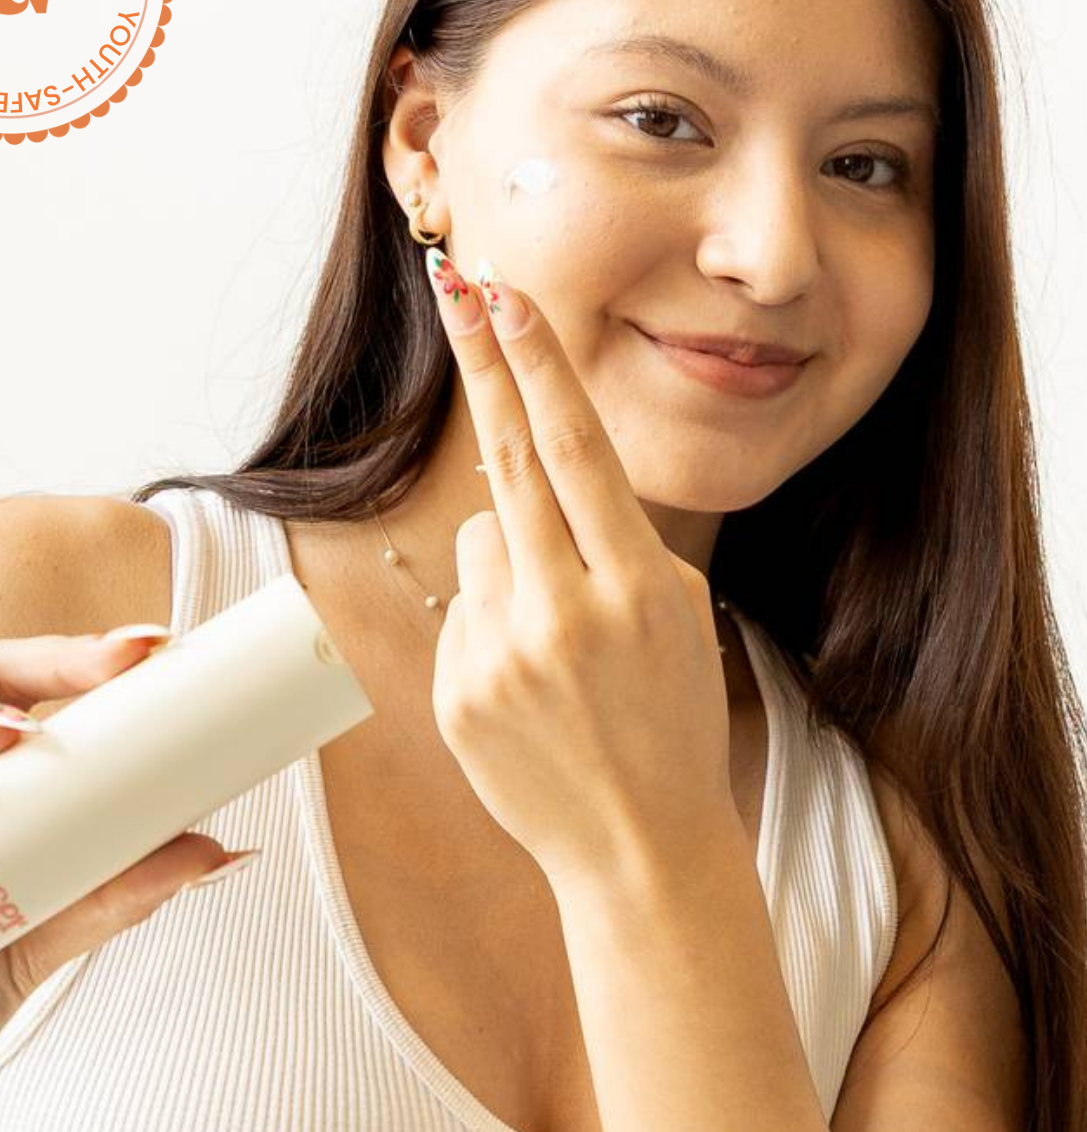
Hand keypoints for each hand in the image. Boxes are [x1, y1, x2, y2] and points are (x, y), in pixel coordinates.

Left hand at [423, 244, 739, 894]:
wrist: (639, 847)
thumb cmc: (671, 718)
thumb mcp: (677, 617)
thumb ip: (608, 544)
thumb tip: (523, 484)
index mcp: (635, 589)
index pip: (577, 452)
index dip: (538, 367)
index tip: (506, 297)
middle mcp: (562, 615)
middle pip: (507, 462)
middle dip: (484, 367)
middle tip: (457, 284)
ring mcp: (500, 658)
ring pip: (479, 540)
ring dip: (510, 558)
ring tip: (555, 639)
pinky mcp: (454, 693)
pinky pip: (460, 607)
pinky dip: (490, 621)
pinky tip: (530, 684)